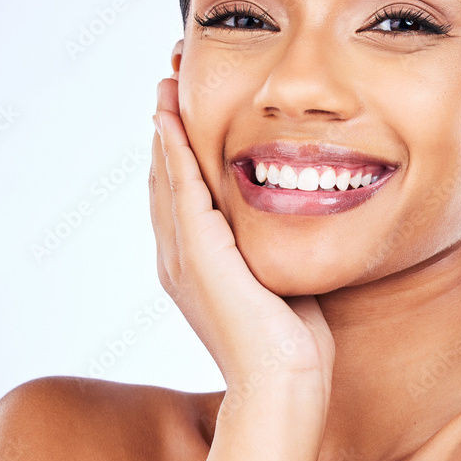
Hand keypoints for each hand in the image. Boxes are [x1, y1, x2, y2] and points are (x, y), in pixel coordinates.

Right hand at [150, 74, 334, 414]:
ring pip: (166, 175)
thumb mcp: (279, 283)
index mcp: (195, 267)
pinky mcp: (198, 253)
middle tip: (169, 78)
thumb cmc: (291, 344)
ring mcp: (182, 256)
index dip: (179, 150)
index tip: (184, 109)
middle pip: (164, 177)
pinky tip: (170, 117)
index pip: (181, 195)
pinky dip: (173, 150)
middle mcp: (178, 258)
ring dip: (165, 126)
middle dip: (166, 127)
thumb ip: (272, 251)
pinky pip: (180, 188)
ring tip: (166, 81)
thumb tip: (295, 224)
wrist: (285, 383)